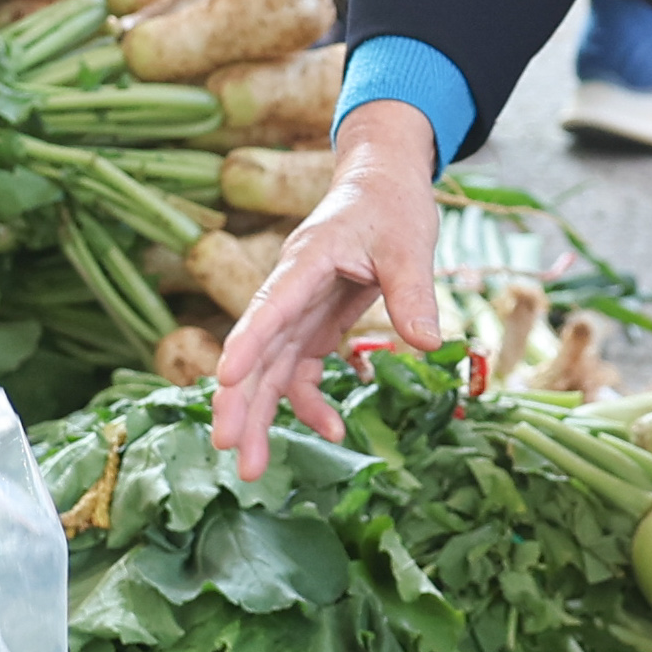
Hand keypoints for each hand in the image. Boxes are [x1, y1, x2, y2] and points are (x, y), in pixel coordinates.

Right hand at [209, 105, 447, 472]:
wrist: (383, 184)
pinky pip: (301, 370)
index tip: (225, 378)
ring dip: (261, 415)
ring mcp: (299, 310)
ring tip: (254, 468)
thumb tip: (425, 342)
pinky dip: (309, 401)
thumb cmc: (391, 204)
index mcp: (306, 261)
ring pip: (270, 369)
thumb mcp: (409, 243)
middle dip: (240, 400)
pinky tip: (330, 429)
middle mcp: (291, 289)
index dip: (248, 342)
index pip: (270, 304)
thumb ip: (413, 291)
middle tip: (230, 450)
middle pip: (257, 349)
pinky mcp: (314, 324)